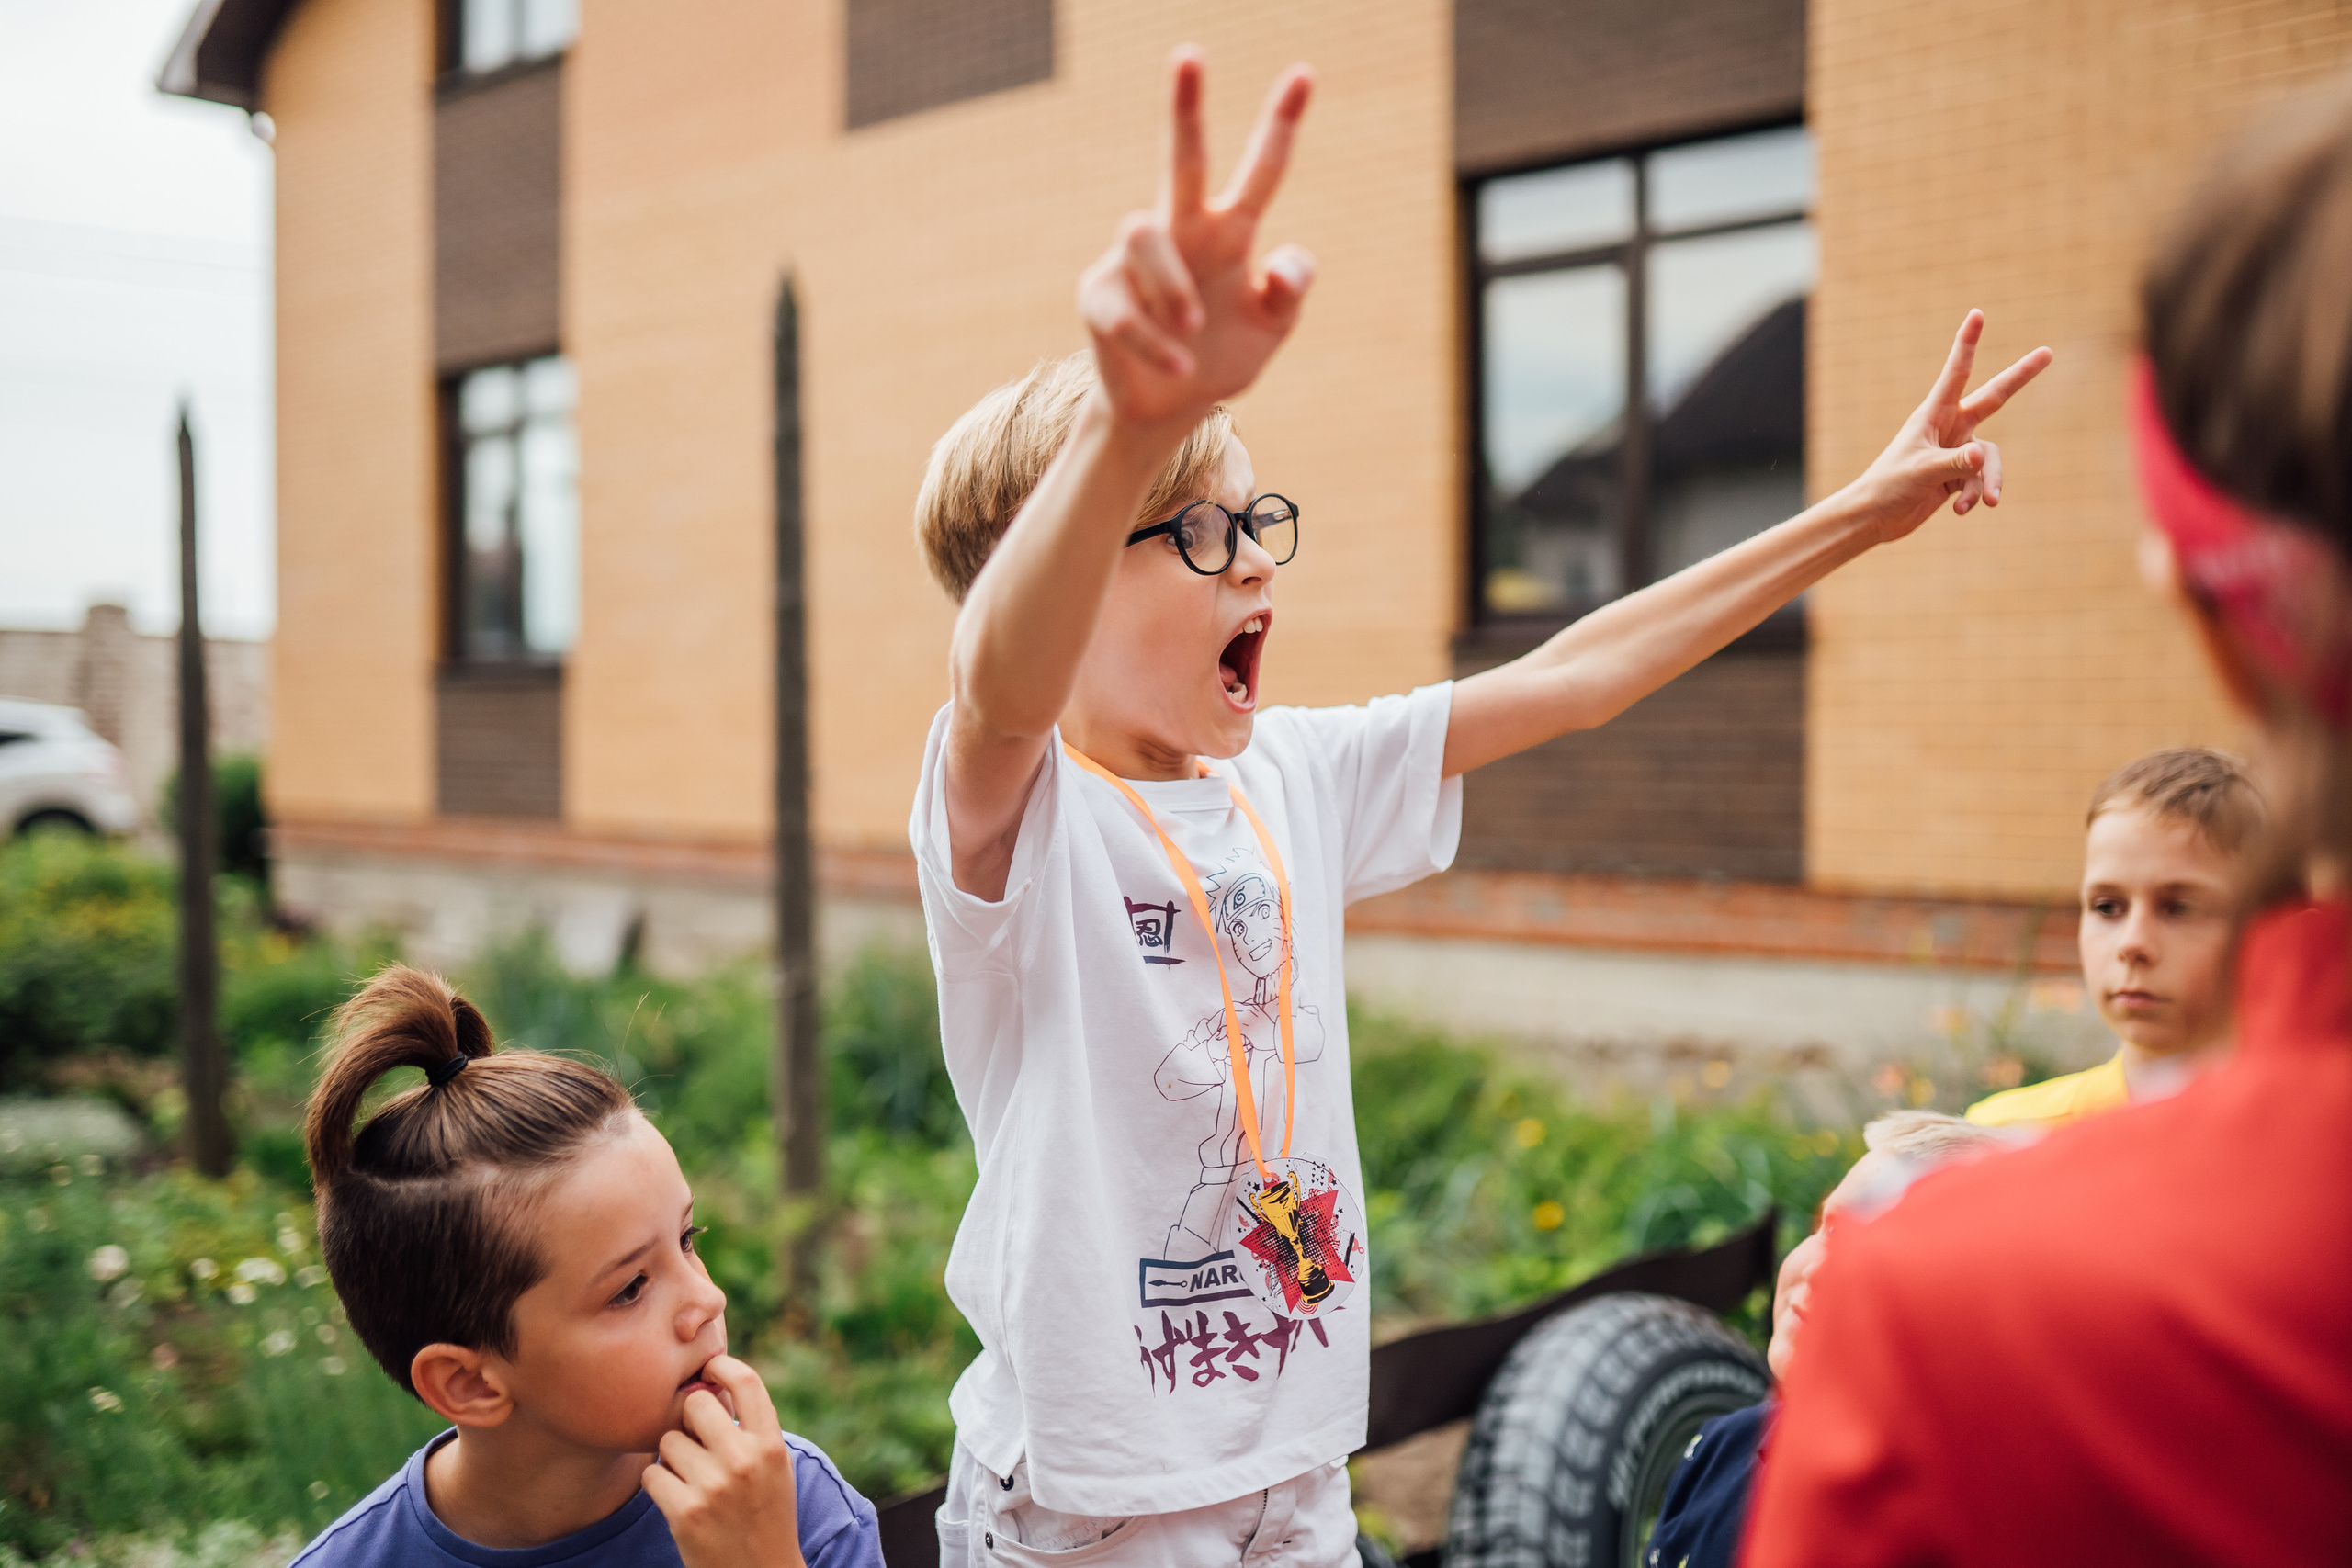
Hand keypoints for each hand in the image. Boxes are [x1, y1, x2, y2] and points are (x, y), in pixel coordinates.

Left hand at [642, 1355, 803, 1567]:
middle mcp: (745, 1460)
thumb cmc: (764, 1514)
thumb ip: (749, 1427)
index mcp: (771, 1445)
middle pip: (695, 1403)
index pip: (745, 1381)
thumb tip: (706, 1382)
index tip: (708, 1370)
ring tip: (691, 1479)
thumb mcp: (774, 1466)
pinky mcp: (686, 1513)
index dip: (720, 1365)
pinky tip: (677, 1499)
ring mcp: (714, 1487)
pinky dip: (658, 1485)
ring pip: (667, 1441)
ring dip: (671, 1457)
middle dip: (688, 1419)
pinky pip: (651, 1475)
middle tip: (694, 1441)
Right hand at [1077, 49, 1316, 429]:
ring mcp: (1134, 262)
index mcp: (1230, 231)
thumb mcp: (1271, 327)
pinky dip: (1159, 342)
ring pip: (1142, 232)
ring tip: (1193, 326)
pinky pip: (1124, 312)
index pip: (1261, 170)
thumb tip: (1283, 263)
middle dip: (1185, 107)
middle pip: (1181, 159)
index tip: (1304, 75)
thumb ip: (1288, 293)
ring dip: (1174, 284)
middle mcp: (1182, 232)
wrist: (1172, 407)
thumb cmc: (1222, 354)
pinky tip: (1182, 363)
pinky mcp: (1101, 298)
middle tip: (1190, 55)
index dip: (1281, 124)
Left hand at [1844, 310, 2052, 543]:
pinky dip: (1973, 495)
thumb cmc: (1889, 486)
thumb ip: (1953, 463)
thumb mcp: (1922, 472)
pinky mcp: (1959, 474)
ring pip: (1989, 459)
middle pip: (1994, 397)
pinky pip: (1980, 481)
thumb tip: (1980, 457)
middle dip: (2021, 376)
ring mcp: (1957, 450)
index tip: (1977, 314)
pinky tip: (1959, 510)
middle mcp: (1950, 427)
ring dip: (1987, 481)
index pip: (1957, 373)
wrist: (1876, 517)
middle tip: (2048, 352)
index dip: (1967, 343)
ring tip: (1985, 502)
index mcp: (1934, 415)